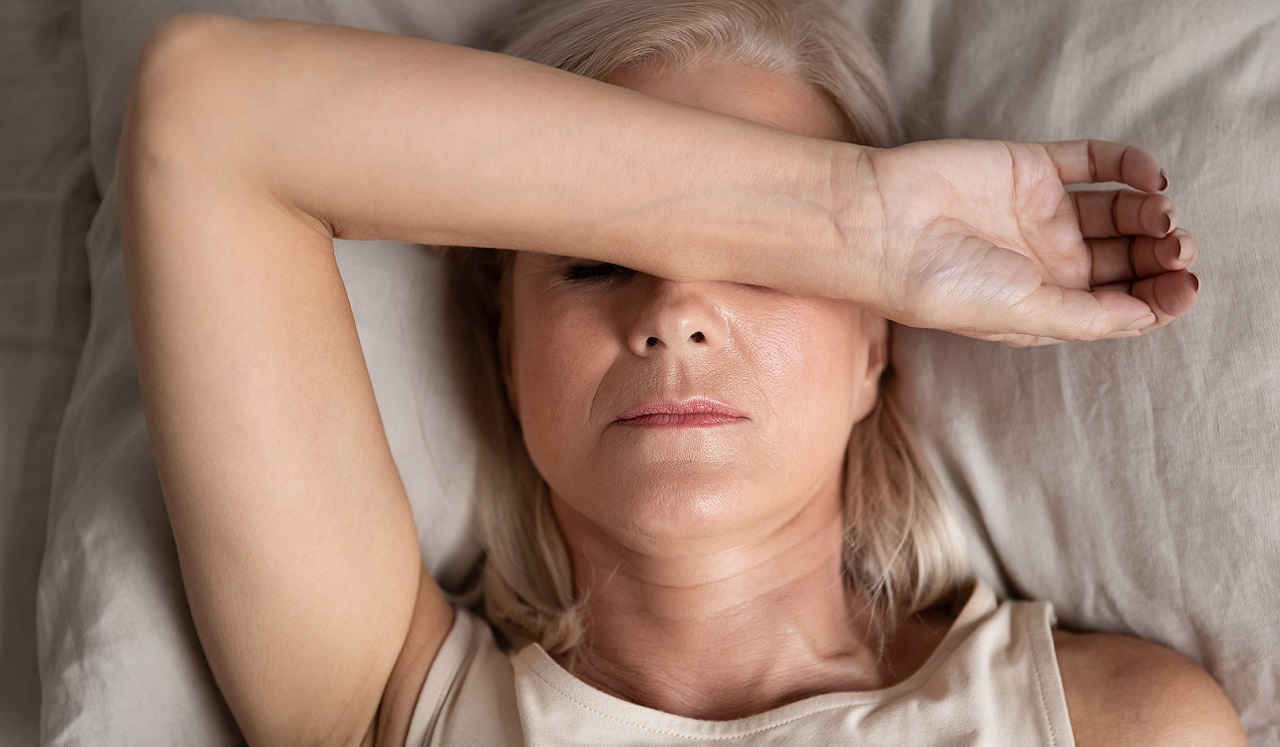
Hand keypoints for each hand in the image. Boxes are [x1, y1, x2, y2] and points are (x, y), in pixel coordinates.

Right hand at [858, 139, 1198, 345]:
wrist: (882, 226)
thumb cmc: (938, 285)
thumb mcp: (1023, 317)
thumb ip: (1089, 317)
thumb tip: (1148, 315)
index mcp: (1044, 306)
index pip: (1119, 304)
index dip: (1158, 298)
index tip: (1184, 289)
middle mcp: (1046, 262)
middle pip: (1126, 258)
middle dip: (1161, 255)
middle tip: (1178, 247)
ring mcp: (1039, 213)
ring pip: (1119, 211)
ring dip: (1151, 212)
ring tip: (1162, 213)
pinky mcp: (1030, 167)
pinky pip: (1094, 162)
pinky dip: (1129, 165)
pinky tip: (1148, 176)